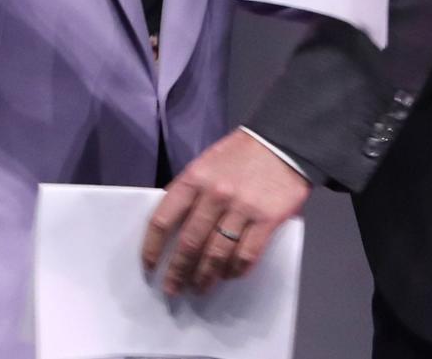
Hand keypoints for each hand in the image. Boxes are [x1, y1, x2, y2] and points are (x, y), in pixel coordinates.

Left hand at [141, 128, 311, 294]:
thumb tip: (173, 226)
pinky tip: (229, 275)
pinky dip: (235, 271)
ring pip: (216, 255)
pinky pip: (246, 256)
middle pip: (189, 244)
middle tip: (173, 289)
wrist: (282, 142)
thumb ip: (190, 191)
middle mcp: (215, 194)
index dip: (152, 248)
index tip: (149, 267)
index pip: (162, 219)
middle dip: (177, 272)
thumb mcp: (206, 163)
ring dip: (205, 277)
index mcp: (194, 177)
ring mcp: (242, 208)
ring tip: (199, 287)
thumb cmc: (240, 154)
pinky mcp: (267, 220)